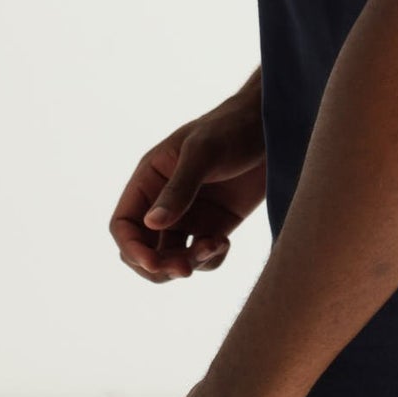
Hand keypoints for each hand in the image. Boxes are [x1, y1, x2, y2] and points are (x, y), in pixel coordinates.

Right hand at [109, 95, 266, 282]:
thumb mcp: (204, 153)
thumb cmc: (233, 128)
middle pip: (143, 249)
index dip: (131, 248)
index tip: (153, 263)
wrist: (273, 128)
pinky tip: (224, 241)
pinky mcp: (216, 225)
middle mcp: (164, 201)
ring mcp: (190, 215)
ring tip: (214, 245)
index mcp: (150, 179)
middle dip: (159, 265)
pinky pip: (202, 258)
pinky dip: (210, 260)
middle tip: (185, 268)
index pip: (123, 224)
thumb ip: (179, 188)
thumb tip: (151, 224)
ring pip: (171, 259)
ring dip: (187, 264)